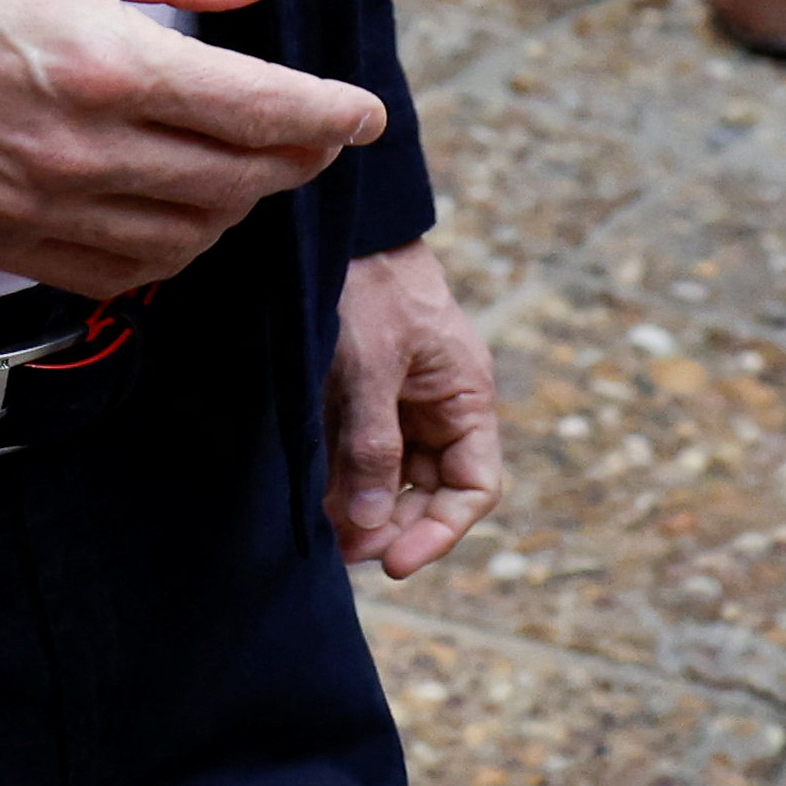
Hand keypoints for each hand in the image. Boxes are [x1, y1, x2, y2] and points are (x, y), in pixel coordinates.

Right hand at [0, 0, 385, 300]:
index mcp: (106, 62)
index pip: (258, 108)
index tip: (366, 114)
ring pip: (182, 239)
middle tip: (317, 136)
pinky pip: (110, 274)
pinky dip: (162, 254)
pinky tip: (169, 221)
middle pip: (234, 181)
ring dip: (233, 212)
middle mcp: (83, 149)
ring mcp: (36, 206)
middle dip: (293, 162)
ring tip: (246, 175)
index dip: (328, 115)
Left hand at [328, 241, 502, 577]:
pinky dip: (340, 481)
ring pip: (390, 478)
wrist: (334, 224)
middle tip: (344, 551)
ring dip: (361, 510)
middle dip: (392, 526)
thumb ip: (374, 443)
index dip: (440, 531)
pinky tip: (312, 502)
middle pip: (429, 491)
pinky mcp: (358, 396)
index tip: (394, 561)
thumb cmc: (368, 282)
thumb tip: (372, 523)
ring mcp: (399, 402)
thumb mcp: (372, 363)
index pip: (473, 487)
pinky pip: (358, 453)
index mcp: (464, 397)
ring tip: (324, 535)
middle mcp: (438, 407)